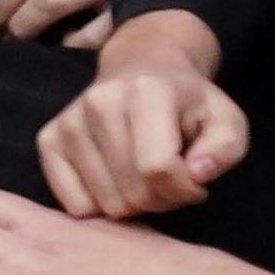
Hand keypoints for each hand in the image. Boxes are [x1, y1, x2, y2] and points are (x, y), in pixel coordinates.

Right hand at [38, 10, 245, 217]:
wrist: (141, 68)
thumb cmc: (188, 102)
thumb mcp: (226, 120)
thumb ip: (225, 149)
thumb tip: (197, 175)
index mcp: (145, 93)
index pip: (158, 169)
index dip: (185, 189)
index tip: (196, 182)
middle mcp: (98, 103)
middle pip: (132, 193)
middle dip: (161, 200)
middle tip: (171, 180)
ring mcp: (68, 122)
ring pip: (105, 204)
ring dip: (133, 204)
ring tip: (145, 178)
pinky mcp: (48, 139)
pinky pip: (74, 204)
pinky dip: (100, 205)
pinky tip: (116, 181)